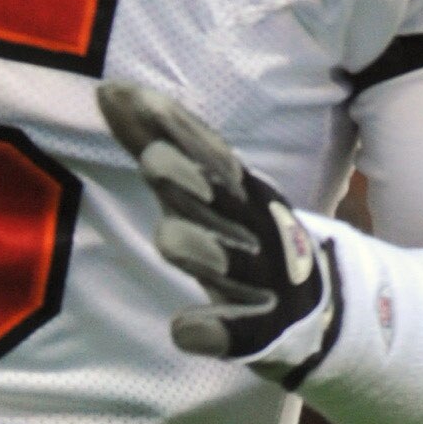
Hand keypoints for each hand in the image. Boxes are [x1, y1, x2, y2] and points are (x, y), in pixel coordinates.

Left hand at [100, 78, 337, 371]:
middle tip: (152, 160)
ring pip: (232, 265)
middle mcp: (255, 229)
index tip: (135, 99)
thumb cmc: (239, 234)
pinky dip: (216, 332)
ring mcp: (263, 281)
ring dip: (202, 250)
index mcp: (240, 192)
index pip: (209, 153)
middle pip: (222, 203)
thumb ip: (155, 141)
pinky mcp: (264, 331)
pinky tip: (183, 330)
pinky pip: (241, 333)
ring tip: (167, 239)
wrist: (314, 308)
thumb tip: (108, 90)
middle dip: (189, 182)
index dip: (176, 127)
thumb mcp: (202, 186)